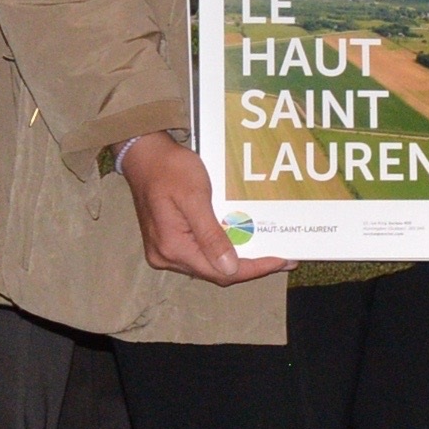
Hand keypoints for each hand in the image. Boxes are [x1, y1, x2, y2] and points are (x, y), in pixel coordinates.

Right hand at [121, 132, 279, 285]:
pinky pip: (200, 253)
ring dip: (238, 260)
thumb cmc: (170, 170)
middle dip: (250, 267)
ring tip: (268, 251)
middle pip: (215, 272)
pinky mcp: (169, 241)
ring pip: (208, 265)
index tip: (282, 261)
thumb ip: (211, 236)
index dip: (253, 269)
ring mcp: (166, 251)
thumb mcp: (195, 199)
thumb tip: (230, 268)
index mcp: (172, 248)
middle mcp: (166, 256)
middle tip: (283, 258)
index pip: (219, 272)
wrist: (145, 155)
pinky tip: (243, 242)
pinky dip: (223, 250)